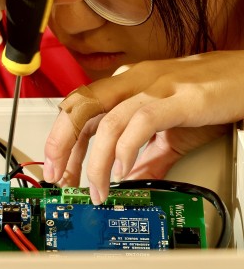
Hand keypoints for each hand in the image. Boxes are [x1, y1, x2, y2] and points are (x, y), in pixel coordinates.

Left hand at [43, 51, 243, 202]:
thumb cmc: (211, 94)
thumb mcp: (172, 130)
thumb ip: (149, 156)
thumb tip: (129, 180)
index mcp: (127, 84)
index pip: (80, 109)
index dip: (61, 139)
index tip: (58, 169)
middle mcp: (134, 80)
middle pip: (81, 107)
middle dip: (61, 144)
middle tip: (59, 177)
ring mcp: (155, 87)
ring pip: (107, 121)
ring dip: (96, 161)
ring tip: (97, 188)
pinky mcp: (178, 98)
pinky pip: (140, 122)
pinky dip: (127, 149)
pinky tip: (124, 171)